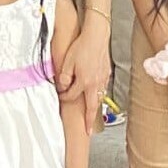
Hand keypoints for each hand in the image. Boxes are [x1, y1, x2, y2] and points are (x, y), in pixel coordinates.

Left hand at [56, 18, 110, 132]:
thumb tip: (63, 87)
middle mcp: (95, 83)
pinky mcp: (107, 73)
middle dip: (89, 121)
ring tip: (92, 115)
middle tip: (88, 131)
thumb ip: (64, 77)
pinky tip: (95, 92)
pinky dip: (98, 94)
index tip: (60, 95)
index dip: (64, 97)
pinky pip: (102, 88)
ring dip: (94, 107)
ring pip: (98, 97)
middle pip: (92, 107)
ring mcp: (103, 79)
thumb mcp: (67, 62)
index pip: (72, 96)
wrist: (97, 35)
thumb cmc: (82, 46)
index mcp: (84, 82)